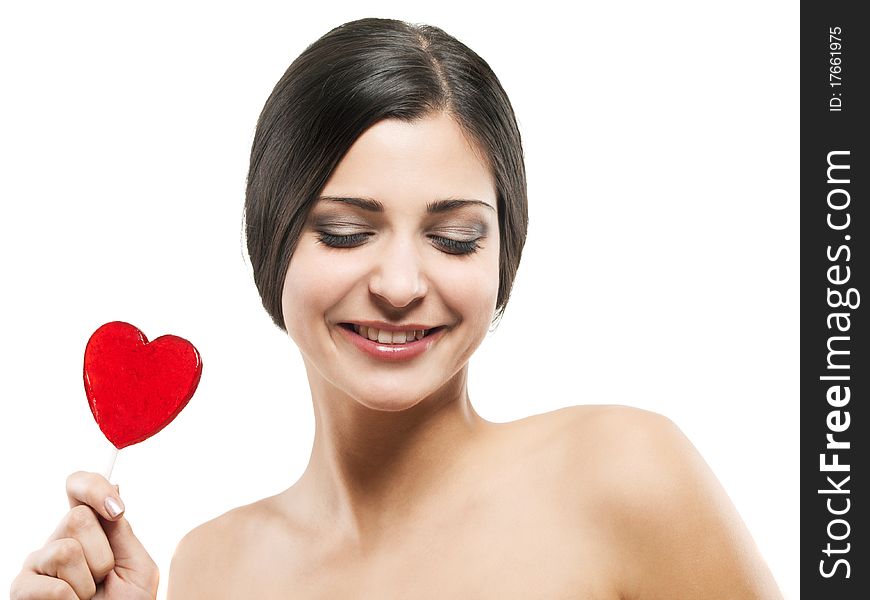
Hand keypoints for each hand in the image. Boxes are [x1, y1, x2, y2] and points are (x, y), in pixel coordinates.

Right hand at [10, 471, 158, 599]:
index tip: (117, 509)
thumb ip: (122, 531)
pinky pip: (52, 586)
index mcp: (91, 530)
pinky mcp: (22, 590)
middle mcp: (60, 539)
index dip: (94, 487)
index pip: (79, 486)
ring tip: (88, 597)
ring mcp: (38, 564)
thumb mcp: (137, 566)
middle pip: (77, 517)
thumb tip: (114, 485)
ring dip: (88, 582)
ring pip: (66, 550)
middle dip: (102, 553)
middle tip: (103, 578)